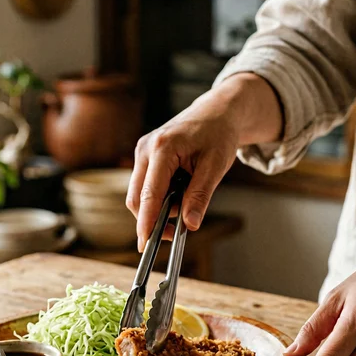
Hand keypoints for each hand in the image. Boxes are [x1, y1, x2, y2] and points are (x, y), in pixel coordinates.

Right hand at [126, 73, 282, 250]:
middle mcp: (146, 148)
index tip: (145, 243)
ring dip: (159, 206)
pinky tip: (180, 187)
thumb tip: (190, 224)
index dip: (146, 221)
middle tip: (178, 230)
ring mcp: (142, 151)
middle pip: (137, 197)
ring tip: (188, 193)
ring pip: (139, 194)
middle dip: (153, 218)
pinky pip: (145, 185)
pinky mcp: (144, 156)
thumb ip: (200, 195)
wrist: (216, 112)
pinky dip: (160, 196)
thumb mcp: (216, 166)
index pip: (149, 194)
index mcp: (162, 148)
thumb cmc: (218, 134)